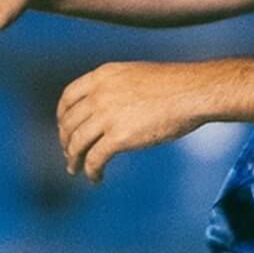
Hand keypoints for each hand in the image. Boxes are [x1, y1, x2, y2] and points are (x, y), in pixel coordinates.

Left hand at [57, 61, 214, 182]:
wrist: (191, 92)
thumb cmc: (173, 85)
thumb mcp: (134, 75)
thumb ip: (115, 88)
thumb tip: (109, 107)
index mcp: (102, 76)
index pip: (68, 97)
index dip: (62, 116)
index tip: (64, 128)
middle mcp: (99, 94)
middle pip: (69, 122)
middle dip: (65, 141)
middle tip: (69, 153)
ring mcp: (107, 115)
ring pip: (77, 143)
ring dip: (74, 159)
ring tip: (76, 169)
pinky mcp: (119, 137)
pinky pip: (95, 158)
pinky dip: (92, 171)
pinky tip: (96, 178)